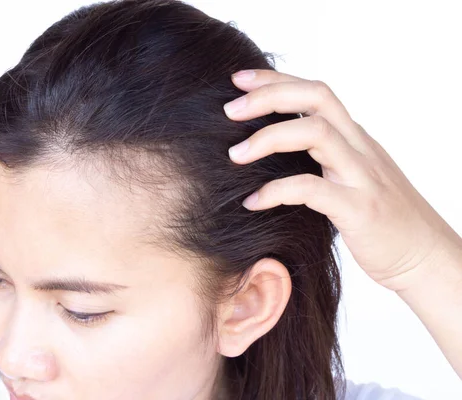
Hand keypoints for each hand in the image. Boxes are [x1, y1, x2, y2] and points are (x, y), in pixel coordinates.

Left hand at [224, 69, 461, 291]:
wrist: (424, 257)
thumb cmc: (380, 219)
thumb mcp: (352, 177)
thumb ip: (324, 158)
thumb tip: (277, 149)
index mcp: (355, 138)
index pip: (315, 92)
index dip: (275, 80)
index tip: (238, 79)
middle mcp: (359, 148)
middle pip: (316, 98)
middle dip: (269, 96)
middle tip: (229, 110)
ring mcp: (361, 176)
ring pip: (316, 133)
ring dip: (268, 138)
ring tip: (234, 156)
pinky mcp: (358, 209)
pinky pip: (310, 188)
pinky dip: (275, 191)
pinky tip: (252, 202)